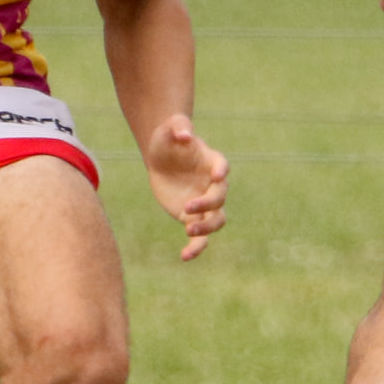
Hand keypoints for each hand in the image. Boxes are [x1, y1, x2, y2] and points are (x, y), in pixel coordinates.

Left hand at [143, 114, 228, 262]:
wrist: (161, 158)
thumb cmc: (168, 139)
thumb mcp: (169, 128)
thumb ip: (178, 127)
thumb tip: (185, 134)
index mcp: (210, 161)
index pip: (222, 166)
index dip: (221, 171)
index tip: (217, 175)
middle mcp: (212, 184)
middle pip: (220, 197)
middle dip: (206, 204)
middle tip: (186, 207)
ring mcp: (205, 203)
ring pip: (217, 221)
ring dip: (206, 228)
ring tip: (188, 231)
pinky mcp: (193, 217)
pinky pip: (199, 236)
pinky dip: (195, 248)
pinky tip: (184, 257)